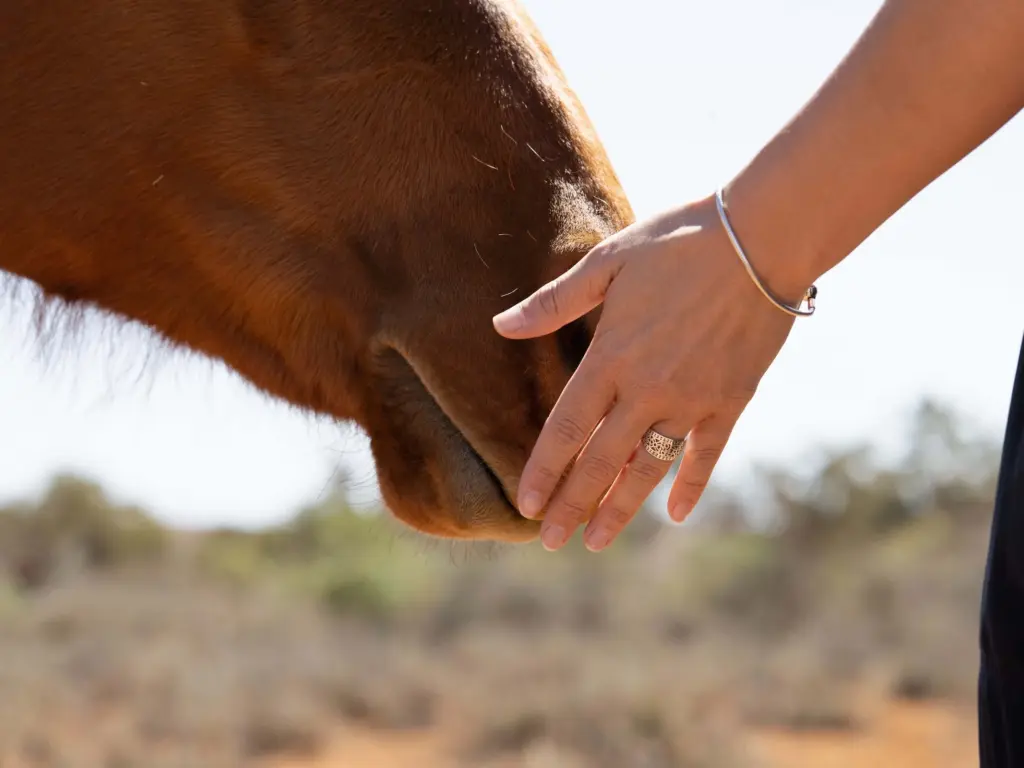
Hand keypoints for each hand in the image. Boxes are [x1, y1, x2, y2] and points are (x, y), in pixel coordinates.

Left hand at [492, 193, 804, 551]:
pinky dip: (690, 485)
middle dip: (572, 506)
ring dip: (620, 508)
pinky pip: (706, 455)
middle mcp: (646, 389)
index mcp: (610, 357)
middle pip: (600, 462)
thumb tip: (500, 325)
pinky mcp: (731, 400)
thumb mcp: (608, 260)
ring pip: (647, 469)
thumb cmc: (678, 241)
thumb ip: (554, 301)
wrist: (763, 237)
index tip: (525, 506)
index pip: (565, 429)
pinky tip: (675, 515)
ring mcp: (691, 400)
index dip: (543, 471)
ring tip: (597, 541)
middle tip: (550, 542)